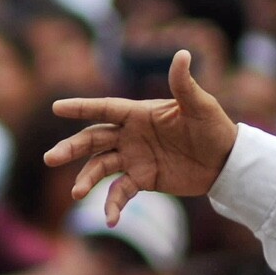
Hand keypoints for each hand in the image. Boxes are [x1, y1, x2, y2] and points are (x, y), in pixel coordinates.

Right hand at [46, 50, 240, 222]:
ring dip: (86, 179)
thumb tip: (182, 54)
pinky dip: (112, 205)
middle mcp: (130, 135)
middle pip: (93, 140)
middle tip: (50, 158)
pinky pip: (120, 192)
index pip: (104, 109)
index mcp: (138, 114)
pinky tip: (111, 220)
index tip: (57, 107)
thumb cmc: (213, 127)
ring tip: (76, 194)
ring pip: (100, 167)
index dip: (81, 108)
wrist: (225, 162)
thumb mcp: (199, 106)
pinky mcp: (142, 180)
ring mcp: (133, 158)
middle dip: (71, 148)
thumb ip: (184, 84)